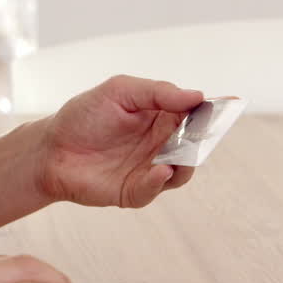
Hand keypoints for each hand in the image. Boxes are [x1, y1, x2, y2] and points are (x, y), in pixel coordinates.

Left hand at [36, 75, 204, 207]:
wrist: (51, 149)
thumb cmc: (84, 116)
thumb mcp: (120, 91)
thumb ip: (157, 92)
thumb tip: (196, 96)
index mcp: (162, 117)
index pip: (194, 113)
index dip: (213, 110)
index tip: (231, 104)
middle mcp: (162, 144)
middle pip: (195, 144)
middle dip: (202, 139)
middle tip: (204, 133)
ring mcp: (150, 169)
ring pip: (182, 170)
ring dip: (185, 163)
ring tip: (178, 155)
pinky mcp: (135, 191)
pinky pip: (155, 189)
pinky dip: (159, 181)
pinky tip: (159, 170)